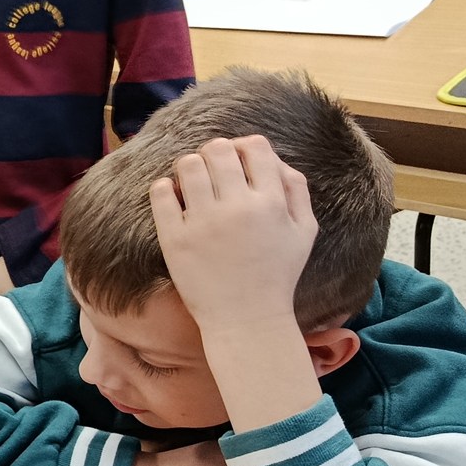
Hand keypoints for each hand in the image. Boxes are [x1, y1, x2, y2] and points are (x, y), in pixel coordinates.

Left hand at [150, 136, 315, 335]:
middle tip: (213, 171)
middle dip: (215, 153)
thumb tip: (273, 158)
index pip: (254, 146)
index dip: (245, 148)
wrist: (246, 319)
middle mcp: (237, 208)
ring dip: (190, 167)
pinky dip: (165, 188)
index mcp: (271, 203)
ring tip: (194, 184)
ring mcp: (203, 222)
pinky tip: (175, 198)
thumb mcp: (304, 232)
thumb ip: (295, 189)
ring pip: (187, 164)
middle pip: (218, 149)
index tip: (239, 162)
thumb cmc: (277, 274)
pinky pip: (160, 192)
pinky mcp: (175, 237)